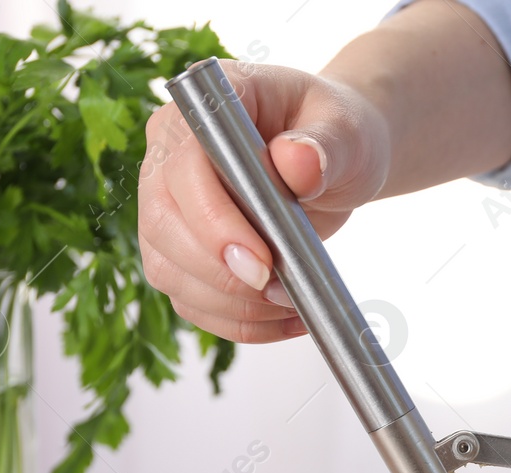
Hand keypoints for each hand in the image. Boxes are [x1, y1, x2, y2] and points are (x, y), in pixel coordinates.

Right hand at [139, 61, 389, 342]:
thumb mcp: (347, 130)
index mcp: (203, 112)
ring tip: (292, 302)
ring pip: (169, 271)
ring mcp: (167, 207)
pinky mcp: (181, 253)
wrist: (337, 159)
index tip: (263, 261)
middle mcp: (168, 157)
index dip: (215, 221)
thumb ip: (326, 145)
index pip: (183, 168)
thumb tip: (299, 162)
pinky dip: (238, 322)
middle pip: (163, 225)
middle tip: (280, 291)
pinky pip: (191, 300)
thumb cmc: (337, 133)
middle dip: (220, 273)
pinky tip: (286, 319)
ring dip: (231, 303)